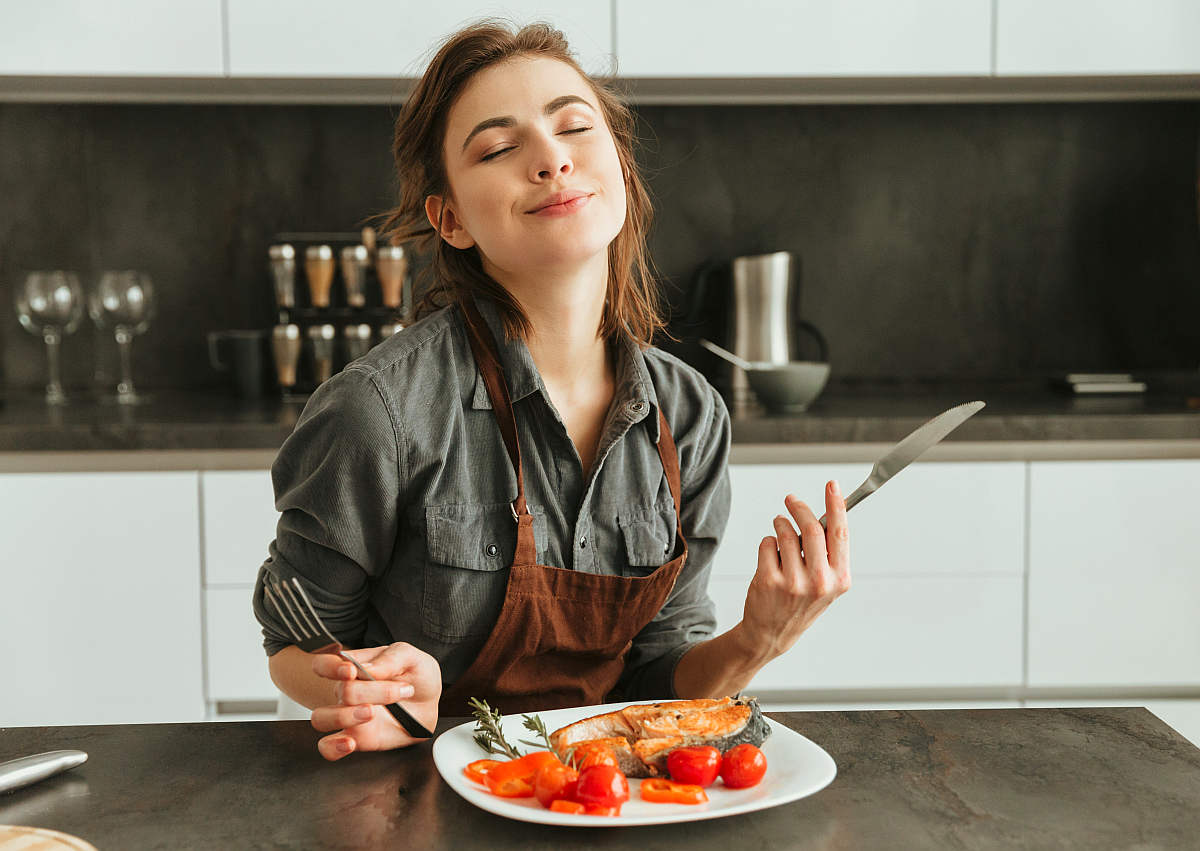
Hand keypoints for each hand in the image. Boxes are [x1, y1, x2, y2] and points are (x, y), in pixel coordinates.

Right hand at [308, 642, 441, 760]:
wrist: (431, 702)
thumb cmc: (416, 676)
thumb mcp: (410, 658)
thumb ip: (389, 659)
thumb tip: (366, 668)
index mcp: (354, 668)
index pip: (323, 664)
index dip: (330, 668)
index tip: (351, 671)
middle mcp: (347, 692)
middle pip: (339, 691)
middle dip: (368, 691)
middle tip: (398, 690)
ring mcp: (350, 717)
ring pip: (322, 719)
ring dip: (344, 716)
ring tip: (371, 713)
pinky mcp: (358, 739)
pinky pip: (329, 748)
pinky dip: (334, 747)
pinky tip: (350, 743)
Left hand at [738, 480, 850, 661]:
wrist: (771, 633)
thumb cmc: (800, 603)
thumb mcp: (826, 583)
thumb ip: (828, 553)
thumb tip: (825, 514)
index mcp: (840, 580)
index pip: (840, 534)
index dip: (836, 505)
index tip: (832, 485)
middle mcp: (820, 582)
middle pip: (811, 528)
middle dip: (798, 508)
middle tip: (791, 500)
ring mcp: (793, 583)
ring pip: (786, 534)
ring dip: (780, 525)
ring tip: (779, 530)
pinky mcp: (769, 581)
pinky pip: (767, 543)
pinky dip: (767, 542)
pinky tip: (770, 556)